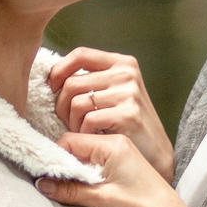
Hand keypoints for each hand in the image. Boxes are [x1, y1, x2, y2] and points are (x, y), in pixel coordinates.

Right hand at [37, 133, 201, 206]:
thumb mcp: (102, 200)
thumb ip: (70, 190)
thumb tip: (42, 184)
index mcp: (112, 144)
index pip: (70, 140)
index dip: (55, 158)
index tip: (48, 178)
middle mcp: (116, 143)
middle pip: (76, 145)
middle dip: (63, 165)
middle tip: (58, 187)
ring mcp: (121, 154)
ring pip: (84, 155)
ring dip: (74, 172)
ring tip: (73, 192)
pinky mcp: (123, 167)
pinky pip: (95, 164)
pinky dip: (86, 176)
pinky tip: (86, 192)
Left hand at [50, 48, 174, 180]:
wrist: (155, 152)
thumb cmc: (126, 123)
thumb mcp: (114, 92)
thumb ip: (92, 80)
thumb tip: (53, 78)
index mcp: (122, 63)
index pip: (80, 55)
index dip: (58, 71)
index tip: (51, 88)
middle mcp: (127, 74)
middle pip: (72, 83)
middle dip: (61, 105)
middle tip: (67, 121)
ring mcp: (129, 93)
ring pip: (77, 103)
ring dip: (71, 122)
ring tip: (81, 131)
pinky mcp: (128, 114)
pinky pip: (88, 121)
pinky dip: (84, 133)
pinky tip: (92, 138)